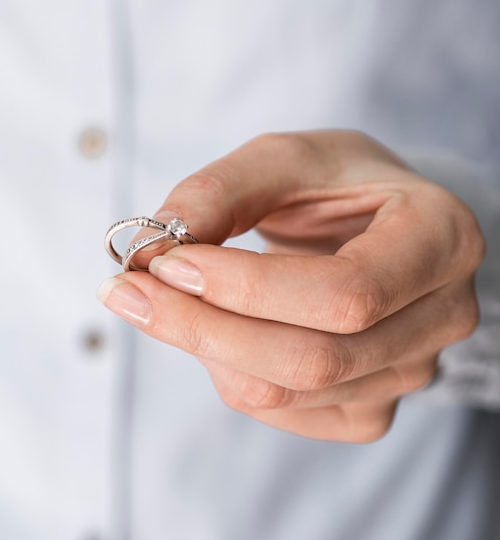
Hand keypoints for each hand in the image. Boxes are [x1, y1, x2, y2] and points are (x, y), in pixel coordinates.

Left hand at [97, 131, 484, 441]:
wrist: (372, 221)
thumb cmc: (335, 182)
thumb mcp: (284, 158)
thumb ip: (221, 191)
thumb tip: (155, 243)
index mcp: (440, 238)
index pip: (346, 293)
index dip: (245, 287)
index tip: (164, 261)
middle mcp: (440, 316)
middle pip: (313, 358)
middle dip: (202, 327)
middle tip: (126, 292)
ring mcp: (409, 371)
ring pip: (287, 390)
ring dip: (204, 347)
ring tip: (163, 300)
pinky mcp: (370, 405)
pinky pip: (282, 409)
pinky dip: (227, 371)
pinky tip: (213, 328)